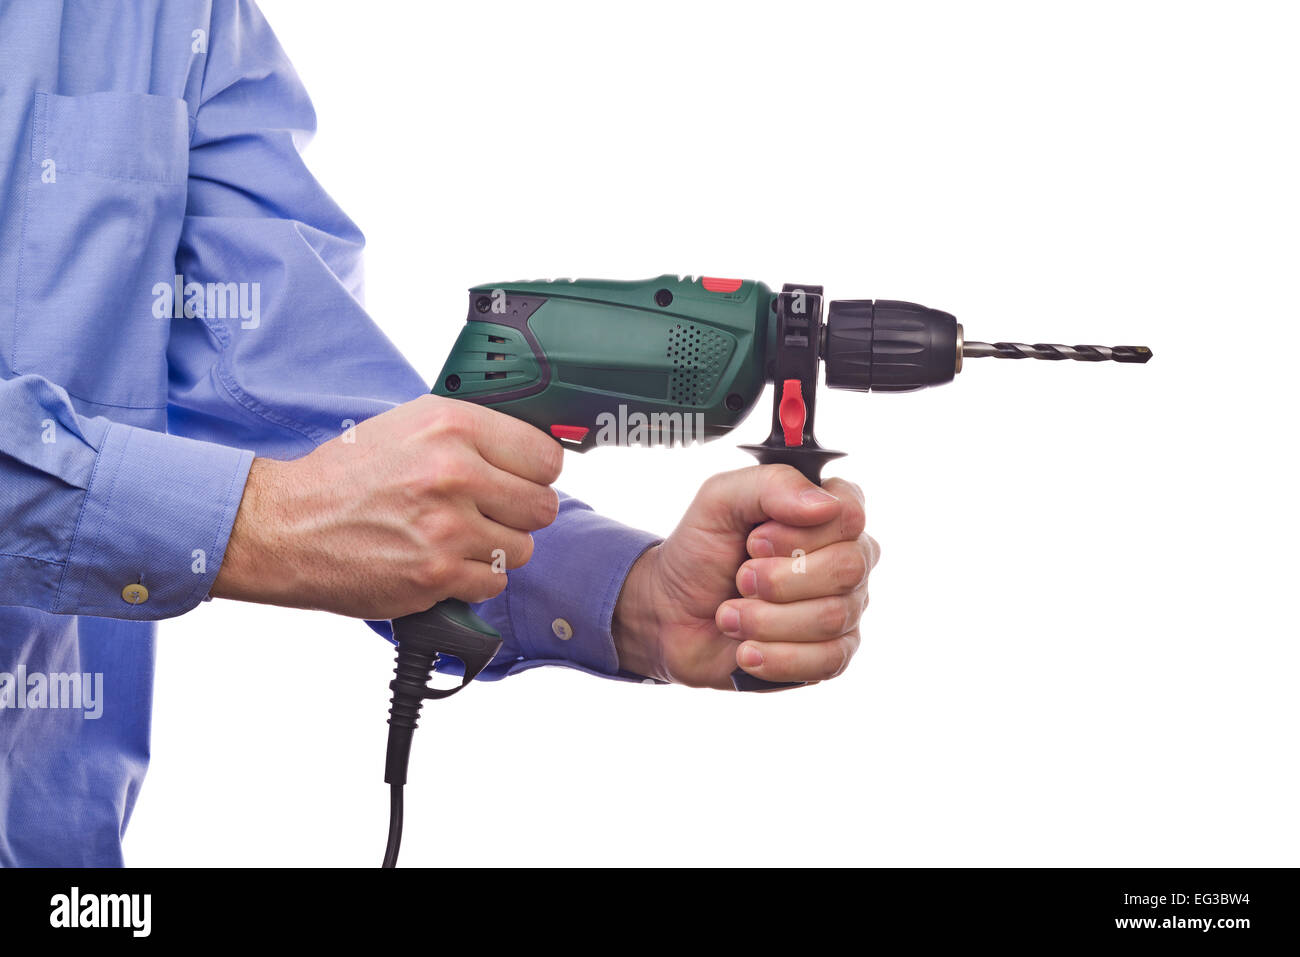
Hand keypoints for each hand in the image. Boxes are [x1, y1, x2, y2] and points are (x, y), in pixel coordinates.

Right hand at [212, 394, 561, 617]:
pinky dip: (473, 579)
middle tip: (490, 513)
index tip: (522, 480)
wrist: (285, 526)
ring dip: (496, 549)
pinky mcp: (437, 573)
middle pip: (542, 506)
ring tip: (456, 537)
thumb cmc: (344, 477)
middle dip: (521, 514)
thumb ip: (470, 436)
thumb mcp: (407, 427)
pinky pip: (494, 582)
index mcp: (451, 426)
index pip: (546, 456)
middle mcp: (453, 472)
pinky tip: (442, 561)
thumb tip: (528, 451)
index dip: (536, 473)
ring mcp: (447, 527)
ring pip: (522, 548)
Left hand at [613, 466, 879, 688]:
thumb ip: (771, 485)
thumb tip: (825, 505)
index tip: (755, 541)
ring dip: (766, 620)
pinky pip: (828, 661)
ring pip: (833, 618)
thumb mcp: (719, 501)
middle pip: (847, 569)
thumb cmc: (701, 552)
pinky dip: (777, 657)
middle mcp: (845, 557)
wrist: (670, 614)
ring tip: (730, 616)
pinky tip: (747, 650)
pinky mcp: (832, 654)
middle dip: (779, 581)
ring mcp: (844, 608)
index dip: (798, 534)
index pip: (849, 514)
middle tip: (740, 579)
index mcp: (826, 513)